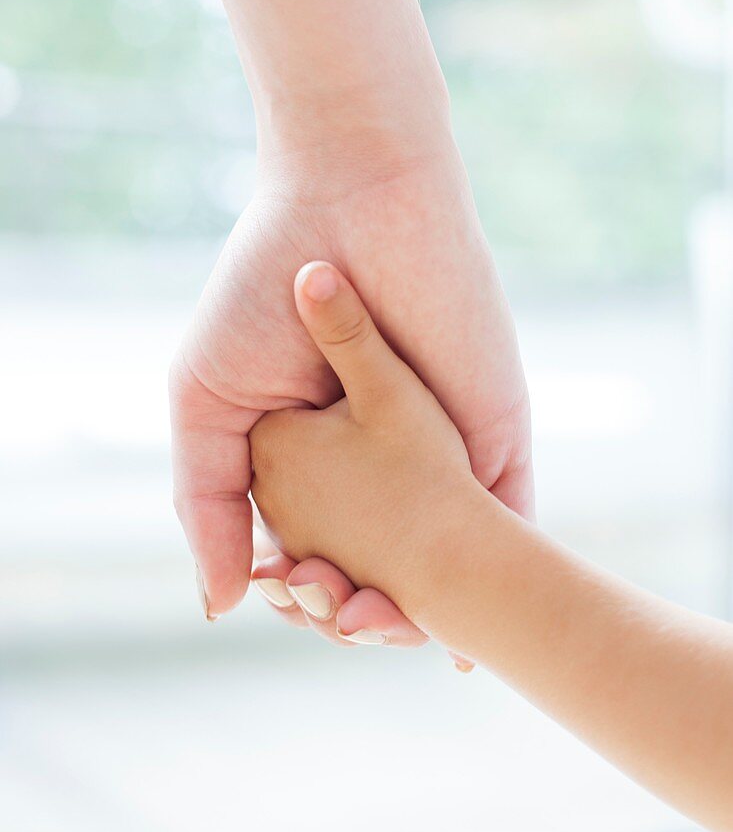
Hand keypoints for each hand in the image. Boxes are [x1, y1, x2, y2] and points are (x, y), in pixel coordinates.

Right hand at [170, 146, 531, 628]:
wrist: (349, 201)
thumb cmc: (262, 289)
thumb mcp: (208, 402)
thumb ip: (206, 500)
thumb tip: (221, 605)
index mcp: (312, 457)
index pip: (309, 551)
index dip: (300, 590)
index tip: (289, 600)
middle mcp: (379, 461)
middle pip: (375, 567)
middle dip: (358, 609)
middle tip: (341, 618)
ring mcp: (440, 448)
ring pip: (440, 560)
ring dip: (419, 609)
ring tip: (385, 626)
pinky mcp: (494, 431)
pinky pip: (503, 520)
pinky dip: (488, 578)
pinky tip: (470, 629)